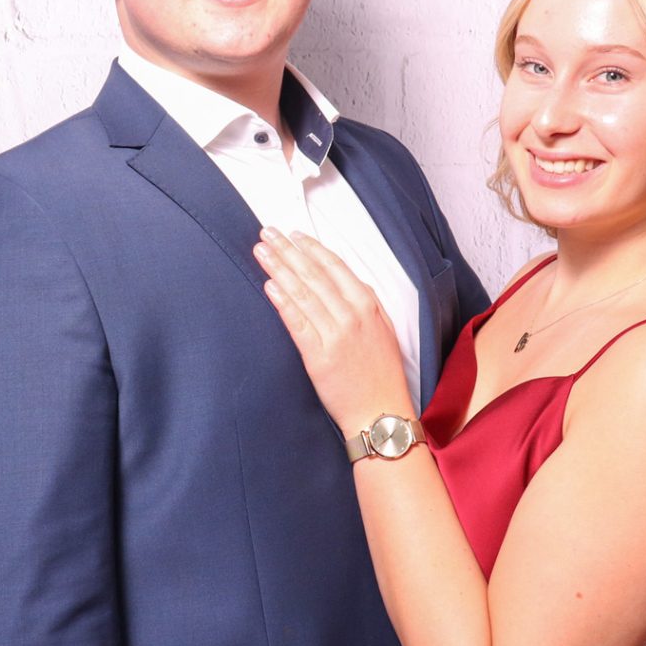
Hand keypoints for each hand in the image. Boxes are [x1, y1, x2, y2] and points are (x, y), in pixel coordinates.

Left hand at [252, 227, 412, 434]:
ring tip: (262, 251)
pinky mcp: (319, 356)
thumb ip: (365, 303)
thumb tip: (346, 280)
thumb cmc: (381, 374)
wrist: (380, 412)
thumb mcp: (383, 330)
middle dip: (288, 251)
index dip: (312, 249)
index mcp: (368, 306)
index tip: (294, 235)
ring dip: (279, 269)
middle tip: (268, 232)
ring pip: (303, 294)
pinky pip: (297, 322)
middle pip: (314, 275)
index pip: (335, 267)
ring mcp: (335, 335)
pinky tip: (269, 285)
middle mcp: (351, 316)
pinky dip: (282, 302)